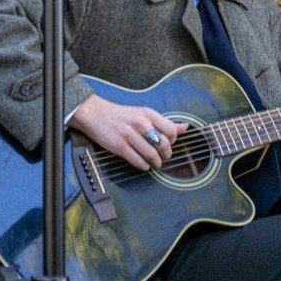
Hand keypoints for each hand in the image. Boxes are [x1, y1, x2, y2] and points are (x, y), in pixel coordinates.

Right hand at [69, 96, 186, 171]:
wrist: (95, 114)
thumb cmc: (122, 115)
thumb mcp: (143, 114)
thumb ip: (164, 122)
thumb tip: (185, 128)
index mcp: (148, 114)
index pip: (171, 131)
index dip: (173, 141)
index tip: (167, 144)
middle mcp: (140, 123)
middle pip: (163, 144)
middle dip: (166, 155)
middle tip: (163, 157)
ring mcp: (129, 135)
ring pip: (152, 155)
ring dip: (156, 163)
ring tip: (154, 163)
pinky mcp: (119, 147)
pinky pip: (138, 161)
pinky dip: (144, 166)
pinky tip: (143, 165)